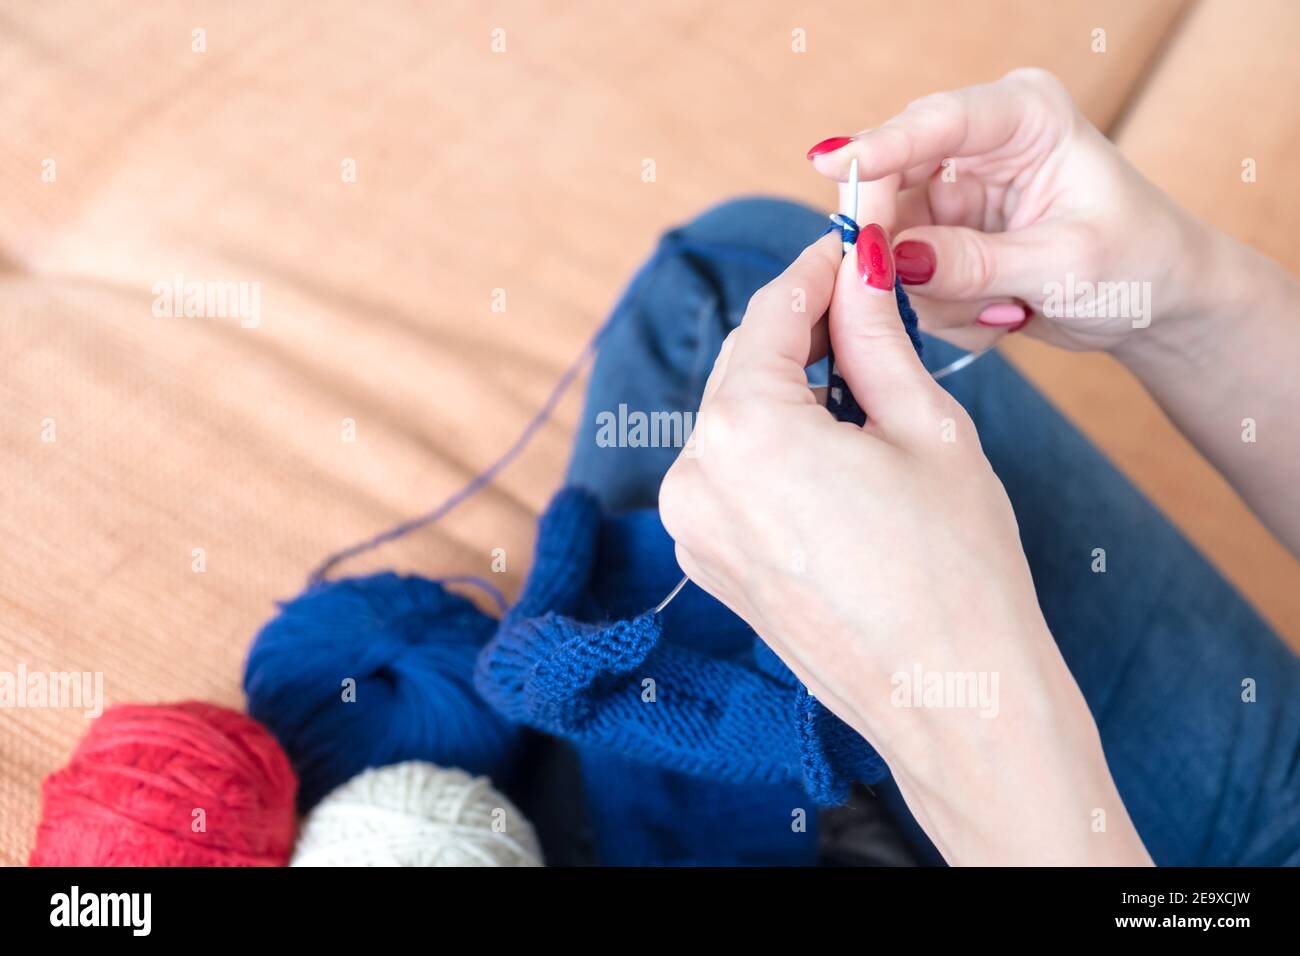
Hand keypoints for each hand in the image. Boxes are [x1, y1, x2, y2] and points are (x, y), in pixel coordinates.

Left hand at [659, 230, 1150, 863]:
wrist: (953, 699)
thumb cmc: (958, 567)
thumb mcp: (926, 427)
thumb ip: (874, 336)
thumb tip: (858, 269)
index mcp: (743, 432)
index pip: (771, 314)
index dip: (815, 270)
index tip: (849, 245)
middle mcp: (695, 477)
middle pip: (744, 365)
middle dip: (800, 328)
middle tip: (864, 303)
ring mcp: (693, 528)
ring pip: (735, 420)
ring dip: (788, 387)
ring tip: (860, 381)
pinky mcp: (708, 563)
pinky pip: (732, 475)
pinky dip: (773, 445)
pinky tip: (833, 446)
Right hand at [806, 68, 1213, 355]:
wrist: (1158, 302)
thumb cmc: (1139, 264)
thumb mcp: (1065, 266)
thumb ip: (975, 263)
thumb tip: (894, 260)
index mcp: (1025, 117)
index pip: (938, 123)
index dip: (881, 146)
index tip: (832, 167)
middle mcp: (979, 145)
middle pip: (892, 179)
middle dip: (898, 244)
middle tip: (913, 291)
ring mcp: (954, 191)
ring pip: (892, 240)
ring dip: (934, 292)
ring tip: (1004, 309)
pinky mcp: (941, 236)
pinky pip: (905, 276)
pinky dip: (943, 308)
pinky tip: (1000, 314)